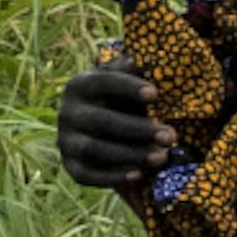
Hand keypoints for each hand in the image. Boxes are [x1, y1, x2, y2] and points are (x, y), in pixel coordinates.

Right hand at [50, 57, 162, 189]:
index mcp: (80, 85)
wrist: (101, 126)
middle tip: (171, 136)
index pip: (103, 82)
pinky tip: (139, 175)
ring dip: (130, 154)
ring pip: (94, 149)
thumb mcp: (127, 80)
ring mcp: (66, 140)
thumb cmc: (123, 98)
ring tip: (162, 157)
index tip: (155, 94)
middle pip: (101, 121)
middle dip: (138, 130)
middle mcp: (67, 112)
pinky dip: (112, 176)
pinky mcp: (70, 165)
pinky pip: (87, 175)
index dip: (128, 88)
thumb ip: (134, 70)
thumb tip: (144, 59)